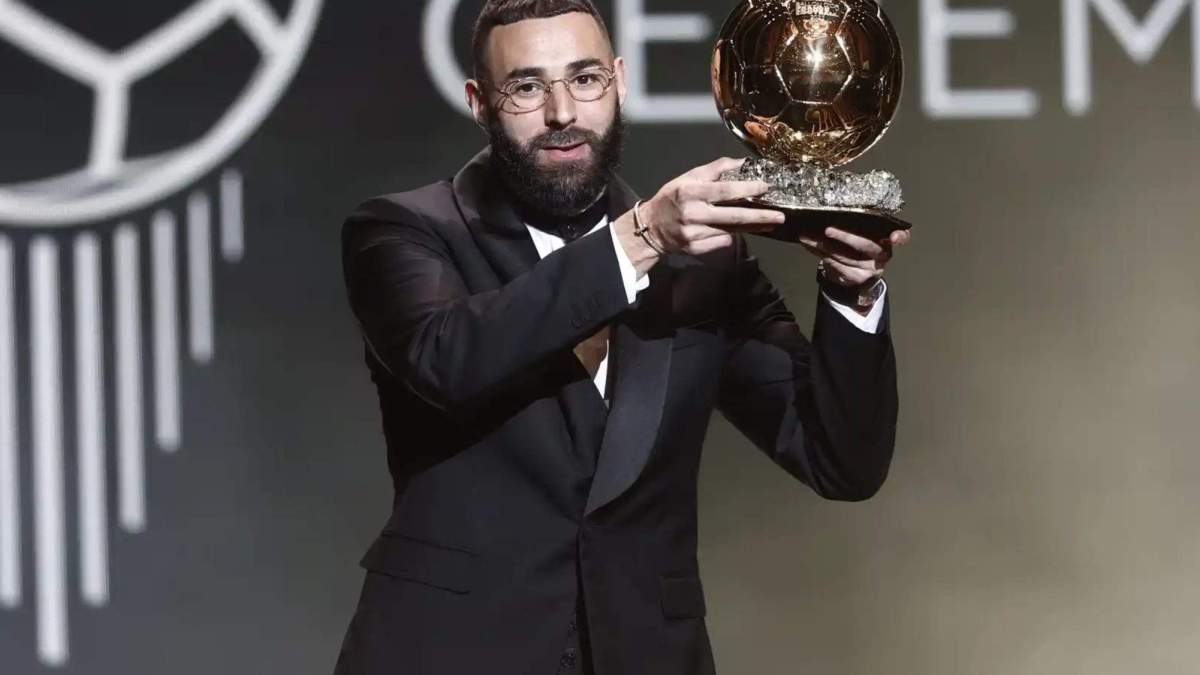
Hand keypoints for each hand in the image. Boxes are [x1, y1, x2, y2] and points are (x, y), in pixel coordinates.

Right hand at [640, 157, 785, 255]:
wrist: (650, 228)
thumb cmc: (671, 198)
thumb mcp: (688, 177)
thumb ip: (715, 170)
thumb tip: (741, 163)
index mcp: (690, 192)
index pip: (724, 190)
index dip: (747, 189)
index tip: (765, 188)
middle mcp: (693, 214)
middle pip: (732, 217)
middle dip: (759, 217)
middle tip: (780, 217)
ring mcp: (694, 234)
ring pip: (730, 231)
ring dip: (751, 227)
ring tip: (769, 222)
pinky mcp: (695, 249)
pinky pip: (721, 243)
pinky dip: (730, 236)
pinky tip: (734, 231)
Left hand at [800, 227, 911, 287]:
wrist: (860, 276)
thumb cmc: (861, 248)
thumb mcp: (866, 235)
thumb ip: (860, 225)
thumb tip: (833, 210)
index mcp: (888, 239)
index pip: (902, 237)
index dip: (900, 236)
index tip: (894, 237)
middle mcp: (883, 254)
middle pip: (865, 245)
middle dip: (844, 237)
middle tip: (827, 230)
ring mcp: (871, 268)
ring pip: (845, 256)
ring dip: (823, 246)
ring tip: (807, 237)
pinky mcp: (857, 278)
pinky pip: (837, 266)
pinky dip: (820, 255)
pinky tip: (811, 247)